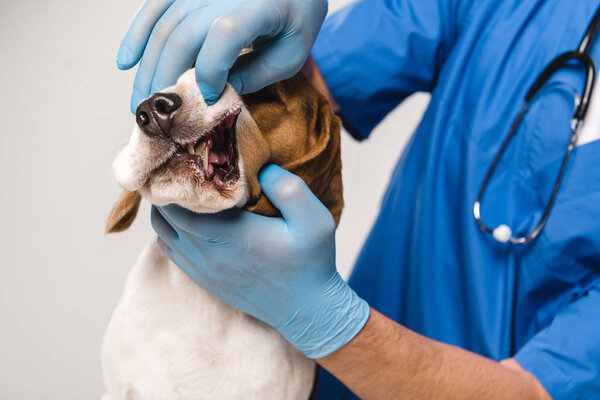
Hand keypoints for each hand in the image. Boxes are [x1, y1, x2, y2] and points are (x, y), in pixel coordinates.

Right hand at [117, 0, 327, 111]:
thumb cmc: (297, 16)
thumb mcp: (291, 51)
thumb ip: (257, 73)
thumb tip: (216, 96)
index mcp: (259, 4)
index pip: (224, 35)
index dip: (210, 71)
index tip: (206, 100)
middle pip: (182, 34)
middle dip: (166, 81)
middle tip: (158, 118)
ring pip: (163, 24)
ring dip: (147, 66)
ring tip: (141, 102)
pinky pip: (154, 6)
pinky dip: (137, 33)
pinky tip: (125, 61)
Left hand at [151, 165, 369, 357]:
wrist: (307, 310)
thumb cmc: (311, 263)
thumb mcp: (314, 221)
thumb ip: (288, 188)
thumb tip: (261, 167)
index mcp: (228, 235)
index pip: (177, 204)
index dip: (171, 179)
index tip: (181, 156)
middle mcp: (207, 254)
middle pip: (163, 217)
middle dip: (165, 190)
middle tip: (177, 165)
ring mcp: (203, 270)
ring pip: (163, 234)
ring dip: (165, 211)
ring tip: (181, 189)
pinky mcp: (205, 280)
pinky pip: (172, 252)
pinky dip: (170, 232)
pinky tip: (186, 218)